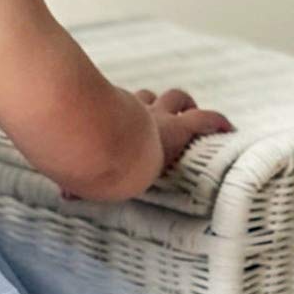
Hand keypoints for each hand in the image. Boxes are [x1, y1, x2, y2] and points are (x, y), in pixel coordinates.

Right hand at [59, 87, 234, 199]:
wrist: (98, 149)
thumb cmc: (85, 158)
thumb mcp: (76, 170)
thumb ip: (72, 182)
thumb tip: (64, 196)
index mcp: (112, 120)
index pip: (120, 108)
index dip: (126, 110)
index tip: (128, 114)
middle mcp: (133, 113)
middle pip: (147, 97)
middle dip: (155, 103)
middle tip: (162, 111)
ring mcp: (157, 118)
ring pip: (175, 99)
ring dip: (184, 107)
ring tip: (191, 116)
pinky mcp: (178, 128)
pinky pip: (204, 119)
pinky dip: (217, 122)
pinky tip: (230, 128)